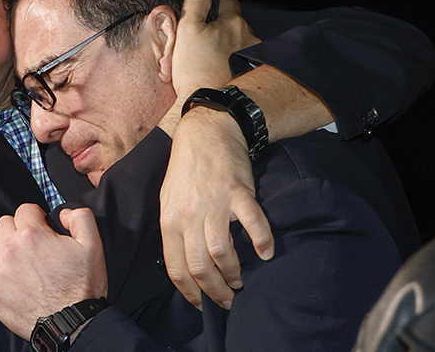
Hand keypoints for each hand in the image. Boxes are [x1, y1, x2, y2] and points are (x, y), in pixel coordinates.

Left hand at [0, 204, 107, 338]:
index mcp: (33, 235)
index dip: (36, 216)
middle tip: (32, 243)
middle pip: (4, 223)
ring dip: (1, 244)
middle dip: (18, 228)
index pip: (25, 209)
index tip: (42, 226)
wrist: (72, 323)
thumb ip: (80, 218)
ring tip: (17, 255)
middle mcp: (11, 249)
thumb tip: (63, 213)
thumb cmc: (82, 288)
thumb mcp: (93, 245)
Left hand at [160, 106, 273, 309]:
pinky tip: (266, 252)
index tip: (201, 304)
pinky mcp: (238, 192)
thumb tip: (183, 263)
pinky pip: (252, 224)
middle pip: (200, 266)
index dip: (190, 291)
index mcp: (169, 219)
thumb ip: (175, 229)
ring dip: (234, 273)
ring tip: (241, 280)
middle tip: (228, 299)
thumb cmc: (186, 168)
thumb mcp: (168, 199)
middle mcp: (189, 214)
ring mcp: (214, 203)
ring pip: (221, 252)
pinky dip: (261, 242)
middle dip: (215, 290)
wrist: (205, 131)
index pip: (175, 266)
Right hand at [170, 0, 259, 109]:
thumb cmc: (196, 69)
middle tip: (205, 36)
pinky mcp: (253, 75)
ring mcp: (253, 57)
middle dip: (224, 25)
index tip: (210, 3)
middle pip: (236, 23)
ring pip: (241, 42)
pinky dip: (234, 62)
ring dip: (230, 45)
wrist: (210, 105)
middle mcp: (249, 37)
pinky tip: (221, 69)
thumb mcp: (187, 30)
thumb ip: (196, 2)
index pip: (228, 0)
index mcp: (233, 22)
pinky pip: (244, 61)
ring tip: (211, 57)